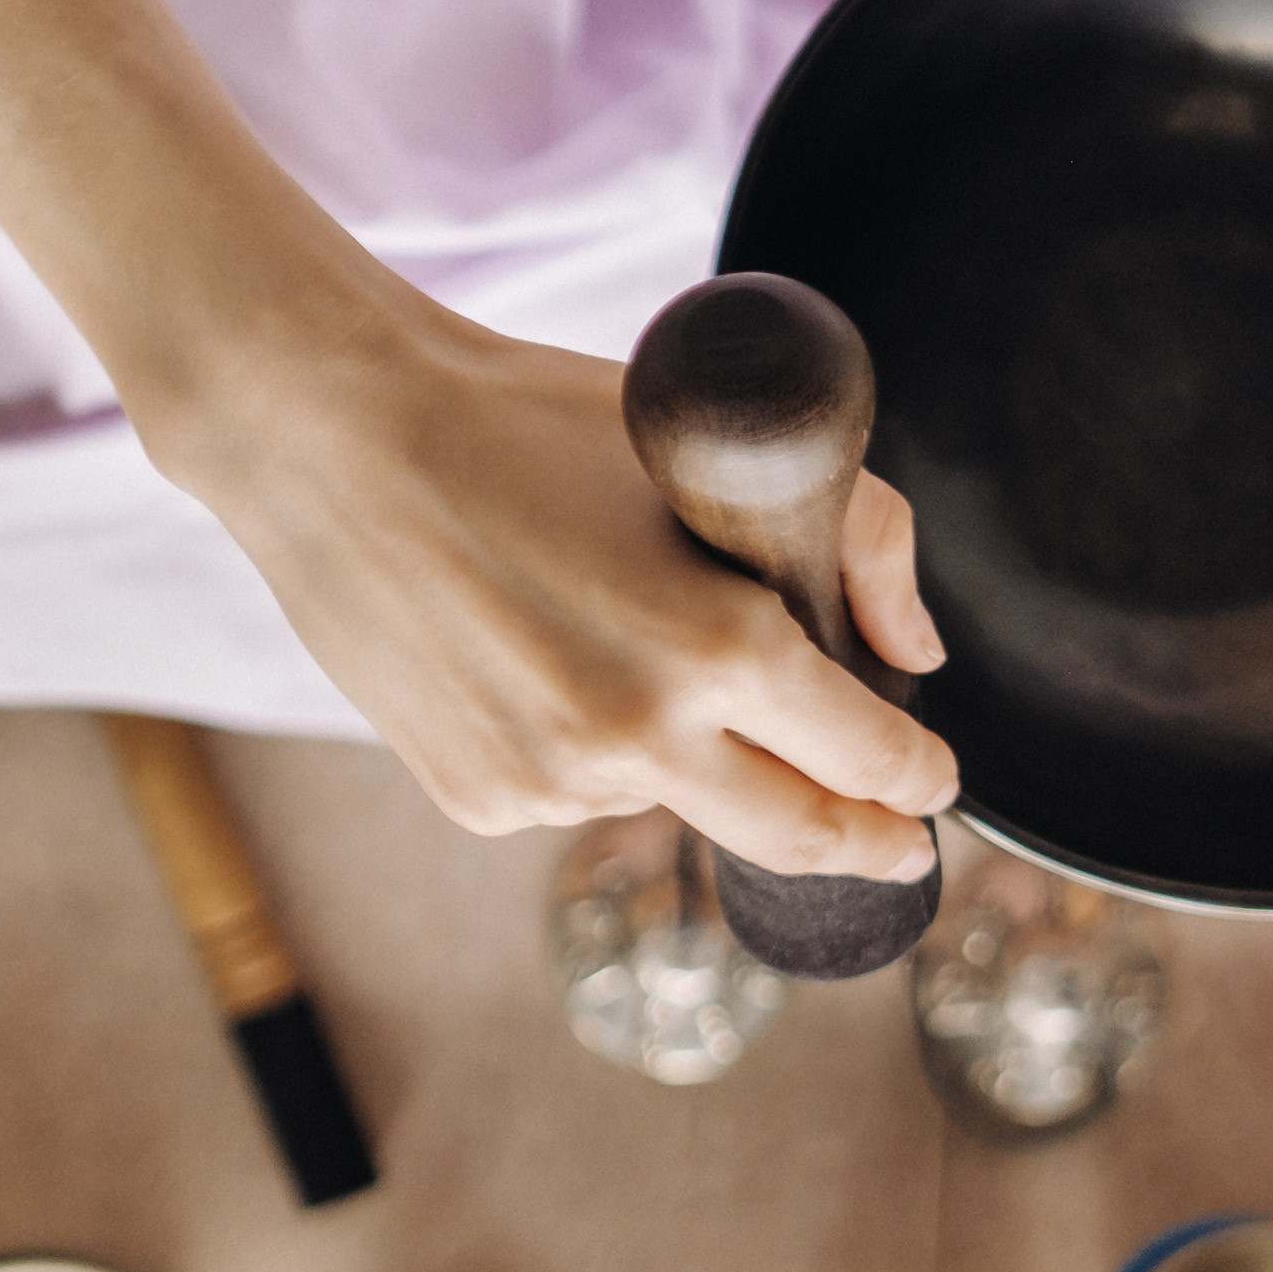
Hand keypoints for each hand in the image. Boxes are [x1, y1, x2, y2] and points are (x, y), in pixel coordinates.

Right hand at [147, 301, 957, 880]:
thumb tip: (914, 655)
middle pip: (799, 837)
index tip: (933, 782)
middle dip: (866, 846)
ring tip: (641, 657)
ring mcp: (555, 784)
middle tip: (898, 849)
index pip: (868, 755)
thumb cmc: (531, 421)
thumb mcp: (711, 450)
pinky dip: (593, 755)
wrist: (339, 442)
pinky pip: (577, 798)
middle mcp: (641, 739)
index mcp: (720, 650)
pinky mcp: (481, 798)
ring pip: (676, 807)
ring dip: (700, 767)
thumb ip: (856, 537)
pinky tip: (543, 665)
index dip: (917, 775)